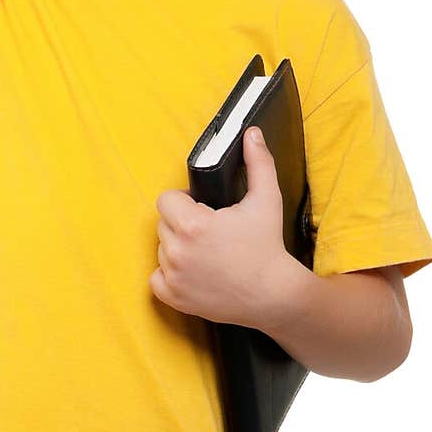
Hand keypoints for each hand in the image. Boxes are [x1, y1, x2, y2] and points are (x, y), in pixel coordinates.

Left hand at [150, 128, 293, 328]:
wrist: (275, 295)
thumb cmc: (268, 247)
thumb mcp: (266, 199)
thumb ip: (258, 162)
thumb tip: (251, 133)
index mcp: (192, 224)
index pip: (166, 200)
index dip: (184, 201)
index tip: (202, 208)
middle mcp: (178, 251)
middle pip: (163, 223)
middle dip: (182, 222)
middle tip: (209, 230)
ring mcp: (174, 277)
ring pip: (161, 249)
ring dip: (177, 247)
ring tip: (205, 250)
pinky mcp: (175, 298)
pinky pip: (156, 279)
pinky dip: (169, 275)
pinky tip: (192, 271)